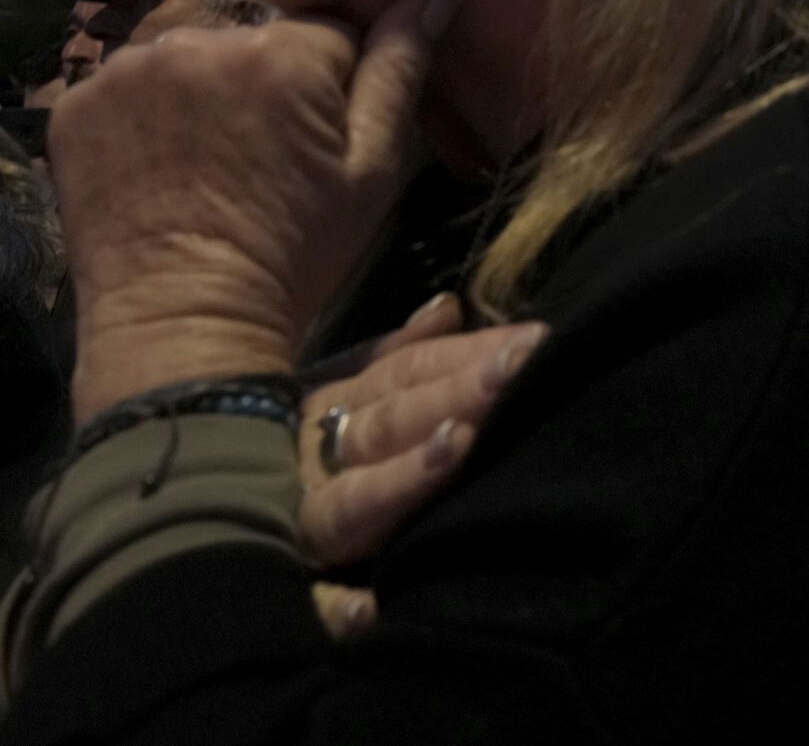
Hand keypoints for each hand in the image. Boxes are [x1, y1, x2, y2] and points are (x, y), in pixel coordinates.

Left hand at [53, 0, 459, 419]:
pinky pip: (133, 84)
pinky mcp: (79, 102)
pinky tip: (166, 165)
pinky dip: (150, 114)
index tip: (321, 140)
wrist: (183, 322)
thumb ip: (401, 70)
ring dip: (207, 93)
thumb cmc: (296, 253)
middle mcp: (200, 41)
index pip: (332, 29)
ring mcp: (129, 70)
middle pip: (257, 40)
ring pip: (194, 58)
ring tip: (213, 163)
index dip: (336, 83)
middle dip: (268, 83)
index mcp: (284, 54)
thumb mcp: (373, 169)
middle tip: (267, 159)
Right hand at [298, 293, 548, 638]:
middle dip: (455, 395)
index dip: (465, 356)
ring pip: (352, 502)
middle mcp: (313, 457)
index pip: (406, 374)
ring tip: (459, 448)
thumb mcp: (330, 387)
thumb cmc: (280, 440)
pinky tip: (370, 610)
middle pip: (391, 422)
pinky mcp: (276, 586)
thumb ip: (392, 354)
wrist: (168, 486)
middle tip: (520, 367)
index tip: (531, 341)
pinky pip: (302, 603)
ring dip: (403, 478)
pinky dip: (331, 609)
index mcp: (332, 406)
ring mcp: (292, 522)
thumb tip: (448, 307)